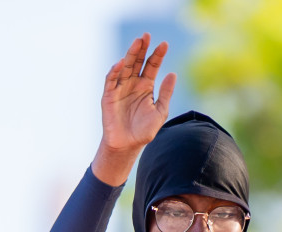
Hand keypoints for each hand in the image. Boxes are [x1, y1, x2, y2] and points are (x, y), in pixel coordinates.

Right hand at [93, 34, 176, 184]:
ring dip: (130, 54)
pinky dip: (114, 72)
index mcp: (146, 86)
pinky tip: (121, 63)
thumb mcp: (160, 111)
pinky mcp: (109, 96)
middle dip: (142, 49)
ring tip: (137, 42)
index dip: (157, 55)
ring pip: (124, 67)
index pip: (152, 66)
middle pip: (137, 62)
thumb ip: (165, 93)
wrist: (127, 146)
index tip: (165, 44)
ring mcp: (120, 89)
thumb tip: (172, 73)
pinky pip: (111, 81)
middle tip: (147, 35)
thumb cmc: (144, 131)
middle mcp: (133, 84)